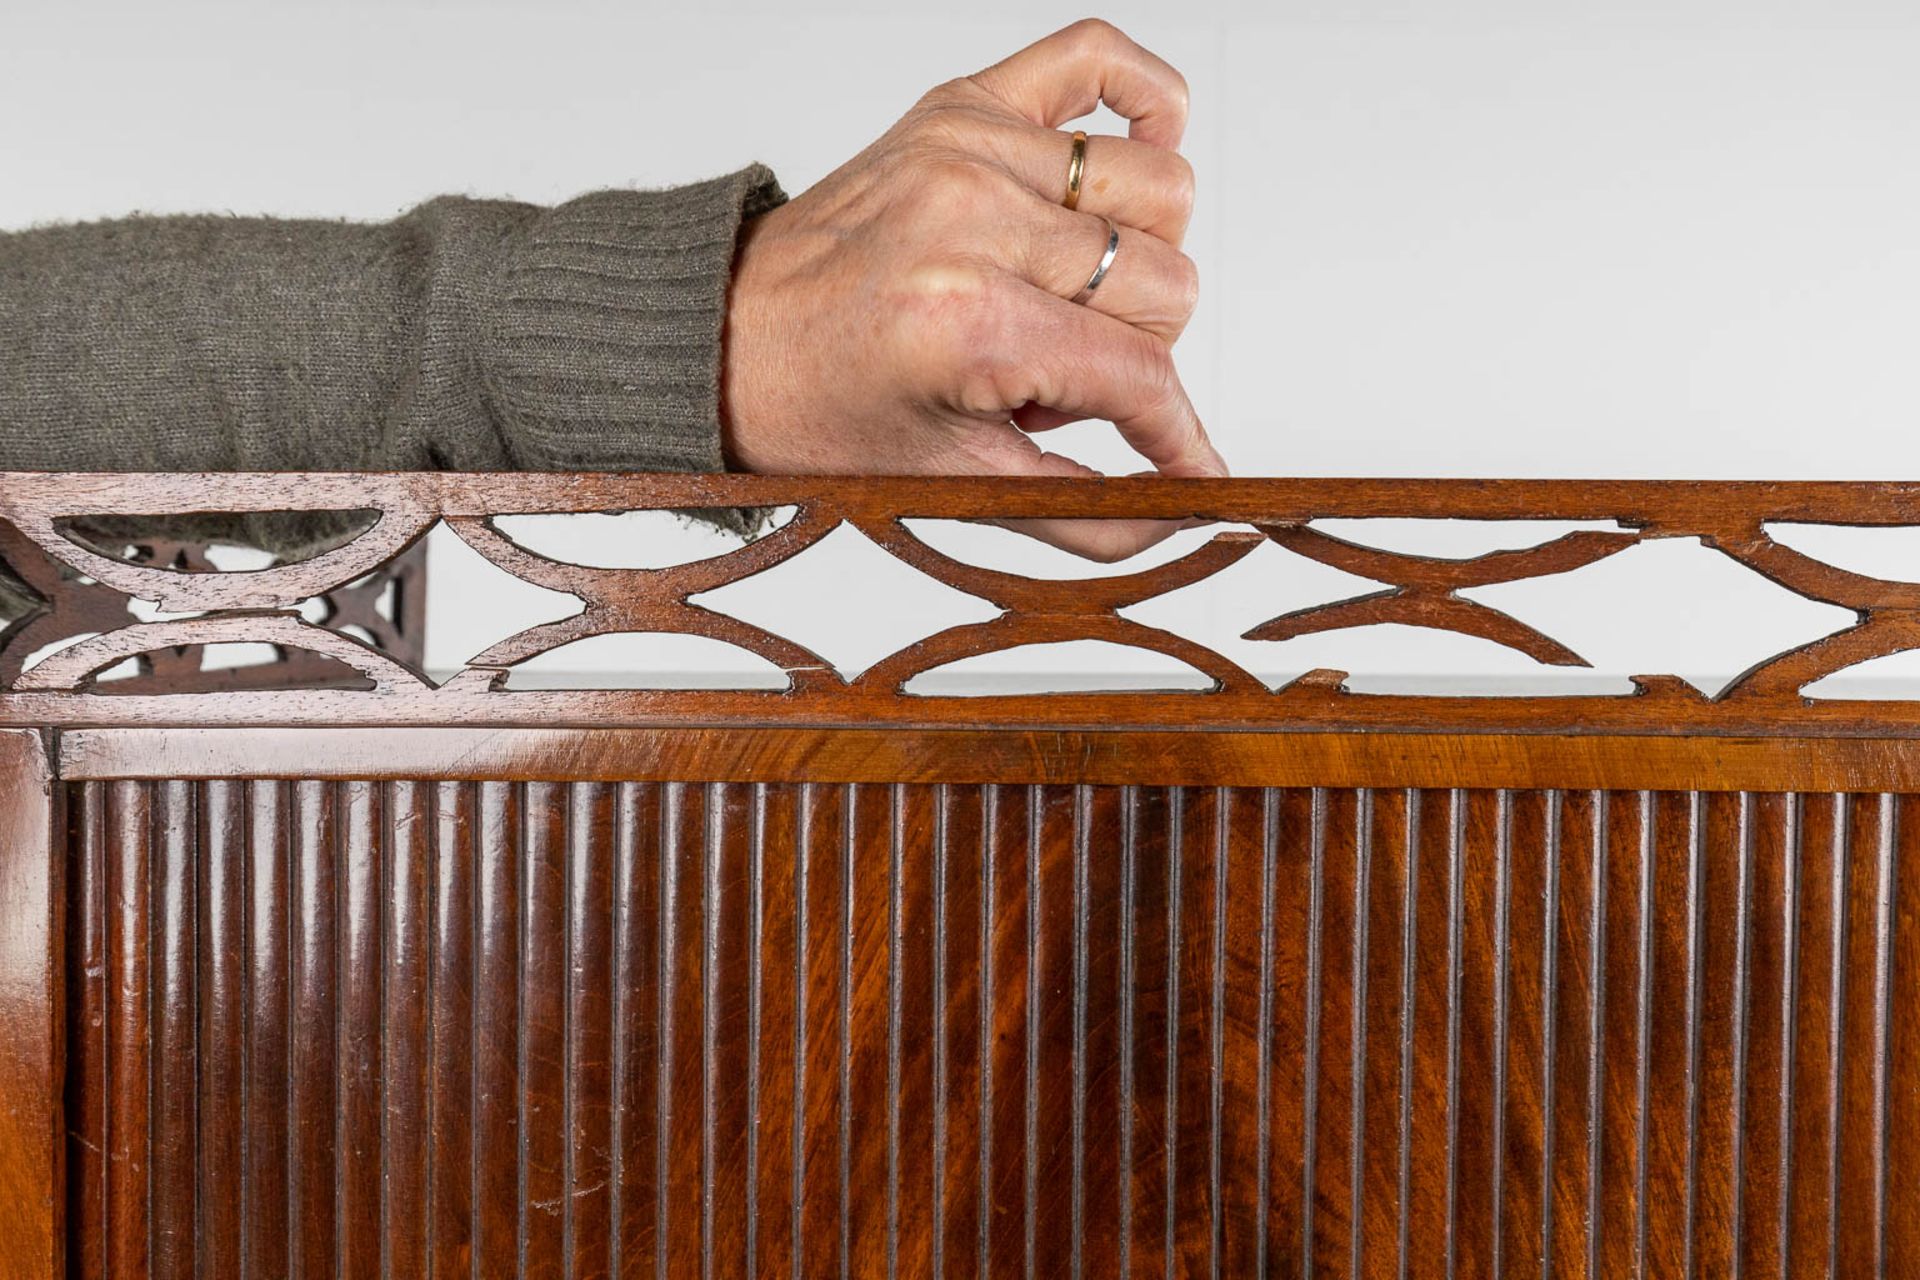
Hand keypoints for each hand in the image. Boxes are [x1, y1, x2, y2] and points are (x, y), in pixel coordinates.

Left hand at [719, 19, 1224, 559]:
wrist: (729, 337)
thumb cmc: (824, 408)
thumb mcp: (957, 485)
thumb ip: (1084, 514)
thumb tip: (1183, 514)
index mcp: (969, 320)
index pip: (1139, 375)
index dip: (1180, 436)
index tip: (1195, 468)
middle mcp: (975, 219)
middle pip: (1166, 283)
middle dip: (1132, 352)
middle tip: (1051, 377)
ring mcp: (972, 149)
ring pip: (1160, 190)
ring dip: (1132, 258)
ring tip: (1054, 298)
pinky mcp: (962, 106)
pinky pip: (1097, 58)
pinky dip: (1142, 103)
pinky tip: (1135, 155)